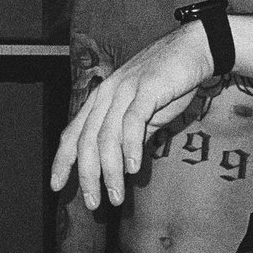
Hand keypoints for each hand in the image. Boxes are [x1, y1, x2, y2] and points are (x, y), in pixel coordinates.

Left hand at [49, 23, 213, 208]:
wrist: (195, 49)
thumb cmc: (169, 82)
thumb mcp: (144, 113)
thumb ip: (130, 135)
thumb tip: (121, 164)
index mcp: (100, 99)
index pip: (73, 133)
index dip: (62, 161)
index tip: (57, 185)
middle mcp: (107, 94)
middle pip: (86, 141)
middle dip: (87, 176)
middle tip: (93, 203)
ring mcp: (125, 90)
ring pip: (107, 137)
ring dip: (110, 171)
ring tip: (115, 195)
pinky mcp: (147, 89)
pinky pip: (132, 122)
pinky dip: (130, 147)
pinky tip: (133, 168)